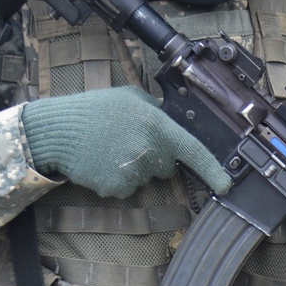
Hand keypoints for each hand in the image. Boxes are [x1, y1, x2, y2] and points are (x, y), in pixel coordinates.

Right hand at [21, 86, 230, 199]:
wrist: (58, 131)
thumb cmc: (93, 111)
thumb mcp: (130, 98)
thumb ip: (156, 110)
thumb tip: (172, 119)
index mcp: (156, 124)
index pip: (193, 150)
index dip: (213, 170)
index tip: (227, 184)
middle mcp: (149, 149)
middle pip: (166, 165)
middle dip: (154, 156)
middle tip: (127, 139)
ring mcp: (133, 171)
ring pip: (144, 177)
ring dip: (132, 167)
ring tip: (109, 148)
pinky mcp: (117, 188)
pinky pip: (126, 188)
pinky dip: (115, 179)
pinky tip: (101, 162)